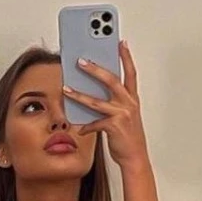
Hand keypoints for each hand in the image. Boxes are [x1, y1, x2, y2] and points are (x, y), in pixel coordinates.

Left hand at [62, 39, 149, 168]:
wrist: (135, 157)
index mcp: (132, 99)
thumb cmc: (128, 137)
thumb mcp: (123, 115)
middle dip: (95, 69)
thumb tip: (91, 92)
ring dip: (79, 94)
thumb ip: (111, 102)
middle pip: (111, 80)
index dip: (126, 57)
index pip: (130, 72)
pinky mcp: (114, 126)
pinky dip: (85, 126)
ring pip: (96, 101)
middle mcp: (128, 103)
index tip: (120, 42)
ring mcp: (122, 114)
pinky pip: (94, 123)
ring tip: (66, 88)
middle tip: (80, 60)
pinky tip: (78, 127)